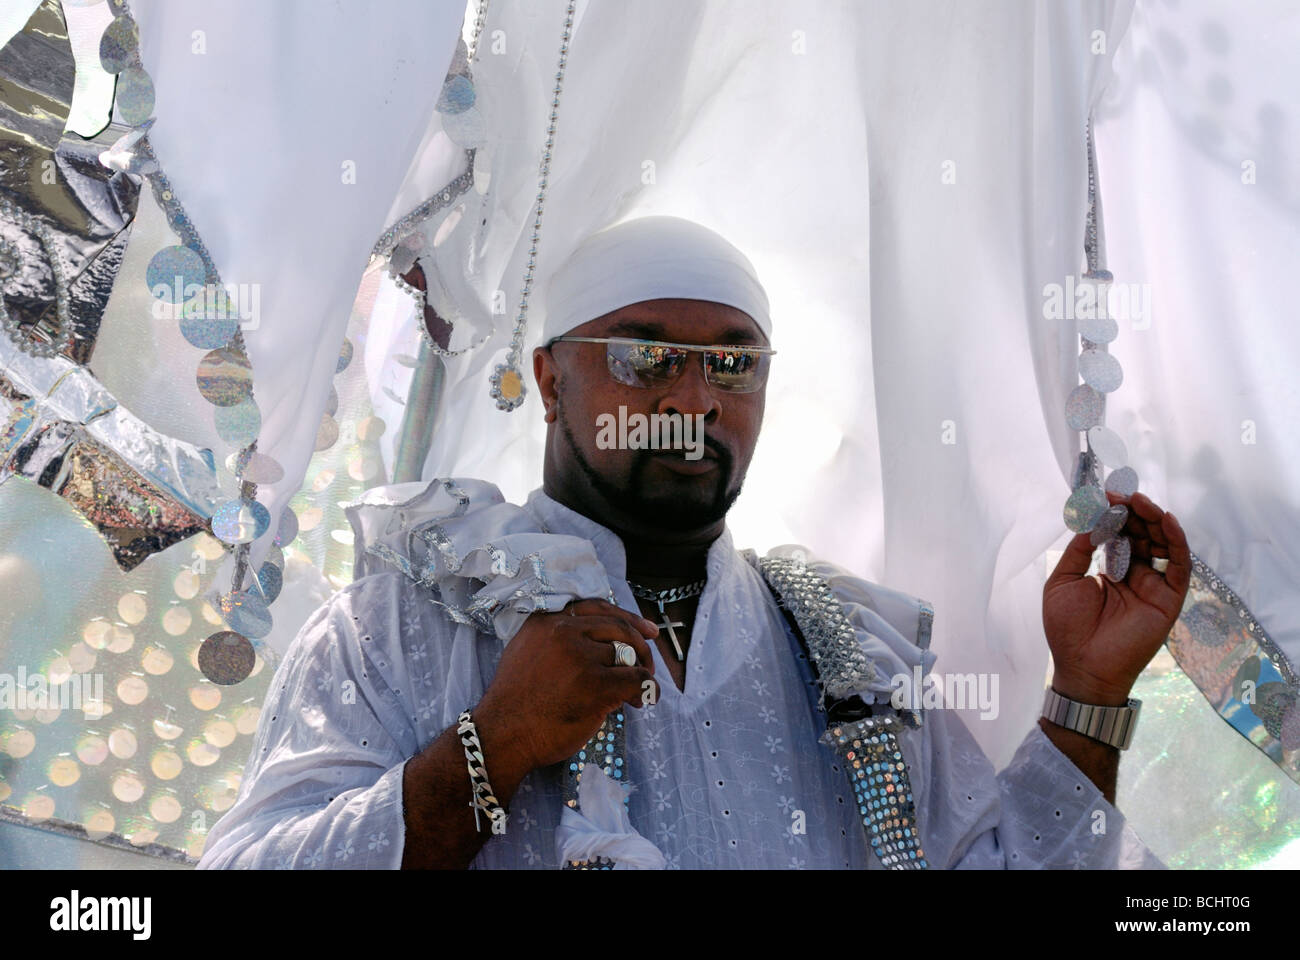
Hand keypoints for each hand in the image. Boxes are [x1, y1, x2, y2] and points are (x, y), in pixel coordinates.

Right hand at [474, 599, 658, 769]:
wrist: (502, 736)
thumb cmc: (516, 704)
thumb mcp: (527, 653)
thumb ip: (559, 641)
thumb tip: (603, 645)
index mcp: (546, 621)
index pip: (598, 608)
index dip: (628, 618)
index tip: (647, 630)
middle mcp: (563, 631)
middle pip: (619, 628)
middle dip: (641, 648)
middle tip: (648, 668)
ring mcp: (580, 656)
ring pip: (628, 655)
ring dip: (639, 674)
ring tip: (635, 695)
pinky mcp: (595, 683)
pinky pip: (636, 679)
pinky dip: (646, 690)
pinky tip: (641, 701)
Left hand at [1043, 491, 1191, 705]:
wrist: (1082, 667)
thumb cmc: (1068, 629)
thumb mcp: (1063, 580)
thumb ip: (1078, 549)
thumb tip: (1092, 517)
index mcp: (1109, 570)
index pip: (1117, 533)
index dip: (1114, 513)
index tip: (1106, 493)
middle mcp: (1134, 574)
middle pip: (1142, 534)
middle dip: (1134, 511)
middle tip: (1123, 494)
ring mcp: (1153, 585)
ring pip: (1162, 544)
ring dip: (1154, 520)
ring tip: (1141, 502)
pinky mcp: (1168, 599)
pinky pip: (1179, 566)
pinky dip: (1176, 541)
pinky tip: (1166, 521)